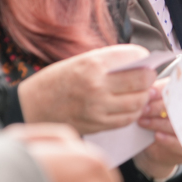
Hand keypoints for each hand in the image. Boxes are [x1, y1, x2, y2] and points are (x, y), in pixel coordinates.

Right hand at [18, 44, 155, 134]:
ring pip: (138, 102)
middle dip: (149, 77)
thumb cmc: (57, 80)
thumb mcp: (80, 61)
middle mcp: (97, 86)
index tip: (145, 58)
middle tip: (149, 76)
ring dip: (144, 96)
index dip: (144, 57)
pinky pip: (127, 118)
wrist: (32, 106)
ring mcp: (98, 107)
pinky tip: (130, 105)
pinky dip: (133, 111)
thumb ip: (109, 61)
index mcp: (92, 64)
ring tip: (140, 91)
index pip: (134, 57)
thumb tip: (139, 61)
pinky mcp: (98, 124)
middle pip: (141, 81)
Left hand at [135, 81, 181, 181]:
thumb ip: (156, 93)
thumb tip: (151, 91)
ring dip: (160, 124)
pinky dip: (169, 141)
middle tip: (144, 109)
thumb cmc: (159, 119)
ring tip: (144, 122)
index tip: (150, 93)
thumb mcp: (156, 102)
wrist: (159, 146)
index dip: (167, 90)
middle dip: (161, 107)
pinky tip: (157, 136)